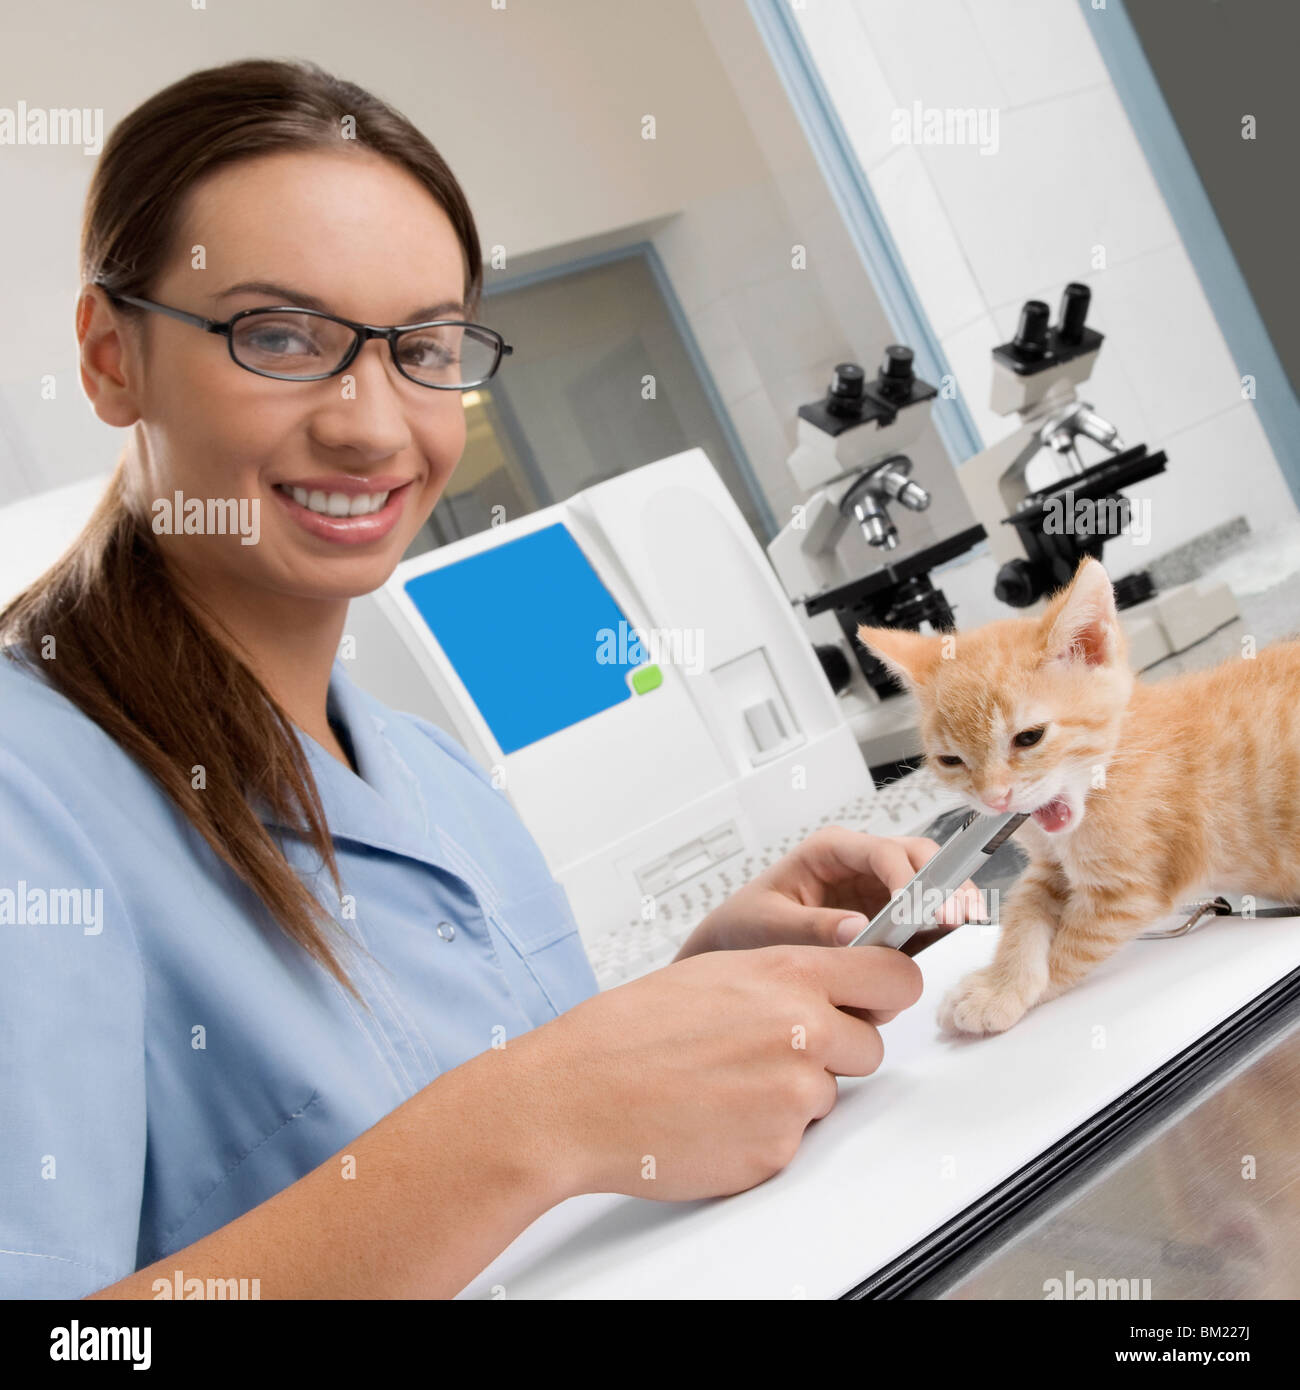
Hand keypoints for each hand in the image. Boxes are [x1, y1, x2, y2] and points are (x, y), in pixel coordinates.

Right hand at [531, 942, 922, 1200]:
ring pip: (828, 1095)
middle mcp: (802, 1030)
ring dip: (792, 1093)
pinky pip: (795, 1140)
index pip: (894, 976)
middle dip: (834, 1053)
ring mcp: (793, 1093)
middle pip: (869, 1046)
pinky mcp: (778, 1149)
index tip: (878, 999)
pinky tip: (715, 1116)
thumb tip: (830, 989)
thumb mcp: (716, 973)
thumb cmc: (631, 1030)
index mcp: (788, 974)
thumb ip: (785, 978)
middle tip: (769, 1051)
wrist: (578, 1094)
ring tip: (725, 1082)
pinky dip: (763, 1133)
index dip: (889, 992)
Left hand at [675, 826, 985, 962]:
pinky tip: (952, 935)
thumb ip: (810, 927)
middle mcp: (859, 862)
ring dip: (949, 897)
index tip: (913, 908)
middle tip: (951, 915)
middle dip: (940, 879)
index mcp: (829, 850)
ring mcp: (877, 887)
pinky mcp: (887, 915)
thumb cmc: (746, 922)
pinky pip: (922, 912)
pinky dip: (940, 921)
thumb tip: (857, 931)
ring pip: (930, 878)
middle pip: (917, 855)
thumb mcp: (768, 924)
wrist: (737, 941)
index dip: (904, 876)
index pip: (881, 852)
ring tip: (964, 921)